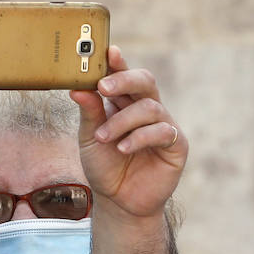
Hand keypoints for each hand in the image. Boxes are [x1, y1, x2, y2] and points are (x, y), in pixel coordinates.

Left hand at [69, 46, 185, 219]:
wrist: (118, 201)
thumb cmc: (104, 166)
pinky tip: (123, 148)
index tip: (107, 51)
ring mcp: (164, 125)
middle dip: (124, 80)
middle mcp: (147, 109)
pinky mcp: (176, 145)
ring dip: (122, 121)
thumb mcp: (90, 139)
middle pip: (145, 81)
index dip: (118, 63)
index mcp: (125, 103)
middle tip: (103, 87)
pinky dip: (139, 138)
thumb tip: (77, 88)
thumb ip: (89, 113)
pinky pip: (162, 131)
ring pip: (150, 107)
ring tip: (103, 138)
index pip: (124, 76)